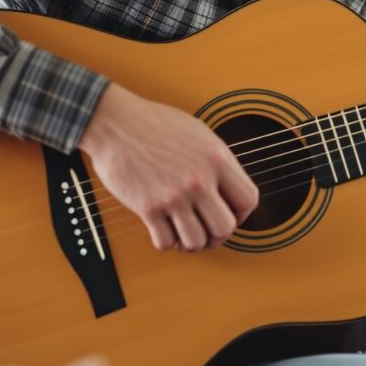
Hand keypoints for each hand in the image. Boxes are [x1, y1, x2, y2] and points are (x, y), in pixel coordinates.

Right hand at [78, 84, 258, 250]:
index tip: (231, 215)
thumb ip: (217, 162)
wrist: (116, 123)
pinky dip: (166, 242)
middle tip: (208, 232)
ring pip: (197, 241)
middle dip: (218, 235)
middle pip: (225, 228)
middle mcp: (199, 179)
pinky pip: (166, 242)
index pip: (248, 200)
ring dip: (191, 243)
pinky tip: (164, 230)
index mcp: (217, 159)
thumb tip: (229, 190)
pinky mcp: (148, 207)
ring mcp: (174, 195)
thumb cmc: (154, 124)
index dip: (242, 214)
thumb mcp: (199, 133)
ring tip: (185, 233)